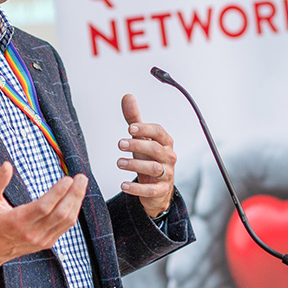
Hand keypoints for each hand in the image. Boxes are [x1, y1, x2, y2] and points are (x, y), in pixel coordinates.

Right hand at [0, 161, 87, 277]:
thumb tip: (7, 165)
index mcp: (17, 222)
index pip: (43, 207)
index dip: (58, 193)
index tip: (68, 179)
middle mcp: (32, 233)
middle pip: (60, 214)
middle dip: (74, 194)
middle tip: (81, 177)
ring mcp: (42, 239)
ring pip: (66, 221)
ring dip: (76, 201)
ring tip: (81, 184)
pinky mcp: (48, 242)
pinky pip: (65, 227)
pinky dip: (73, 211)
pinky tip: (75, 198)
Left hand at [117, 94, 175, 218]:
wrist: (157, 187)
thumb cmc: (149, 158)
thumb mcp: (142, 139)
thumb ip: (134, 120)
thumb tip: (127, 96)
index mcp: (165, 142)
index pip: (159, 132)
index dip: (145, 129)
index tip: (130, 128)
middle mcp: (168, 157)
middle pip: (156, 149)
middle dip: (137, 145)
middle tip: (119, 144)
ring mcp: (166, 174)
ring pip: (154, 168)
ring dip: (135, 164)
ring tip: (118, 162)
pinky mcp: (161, 190)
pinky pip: (151, 189)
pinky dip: (137, 188)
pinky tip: (124, 185)